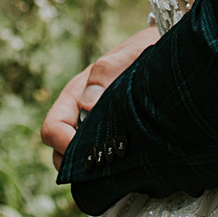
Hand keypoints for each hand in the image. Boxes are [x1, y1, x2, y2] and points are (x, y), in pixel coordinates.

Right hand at [41, 26, 159, 163]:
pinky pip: (101, 157)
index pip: (53, 129)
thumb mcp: (128, 54)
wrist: (164, 48)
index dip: (64, 146)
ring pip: (79, 159)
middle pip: (60, 153)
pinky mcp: (113, 135)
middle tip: (107, 168)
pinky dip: (109, 166)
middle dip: (77, 165)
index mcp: (76, 94)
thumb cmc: (143, 50)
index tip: (90, 153)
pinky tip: (131, 166)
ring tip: (121, 168)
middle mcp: (80, 113)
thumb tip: (88, 102)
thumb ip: (107, 71)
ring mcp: (95, 126)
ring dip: (94, 168)